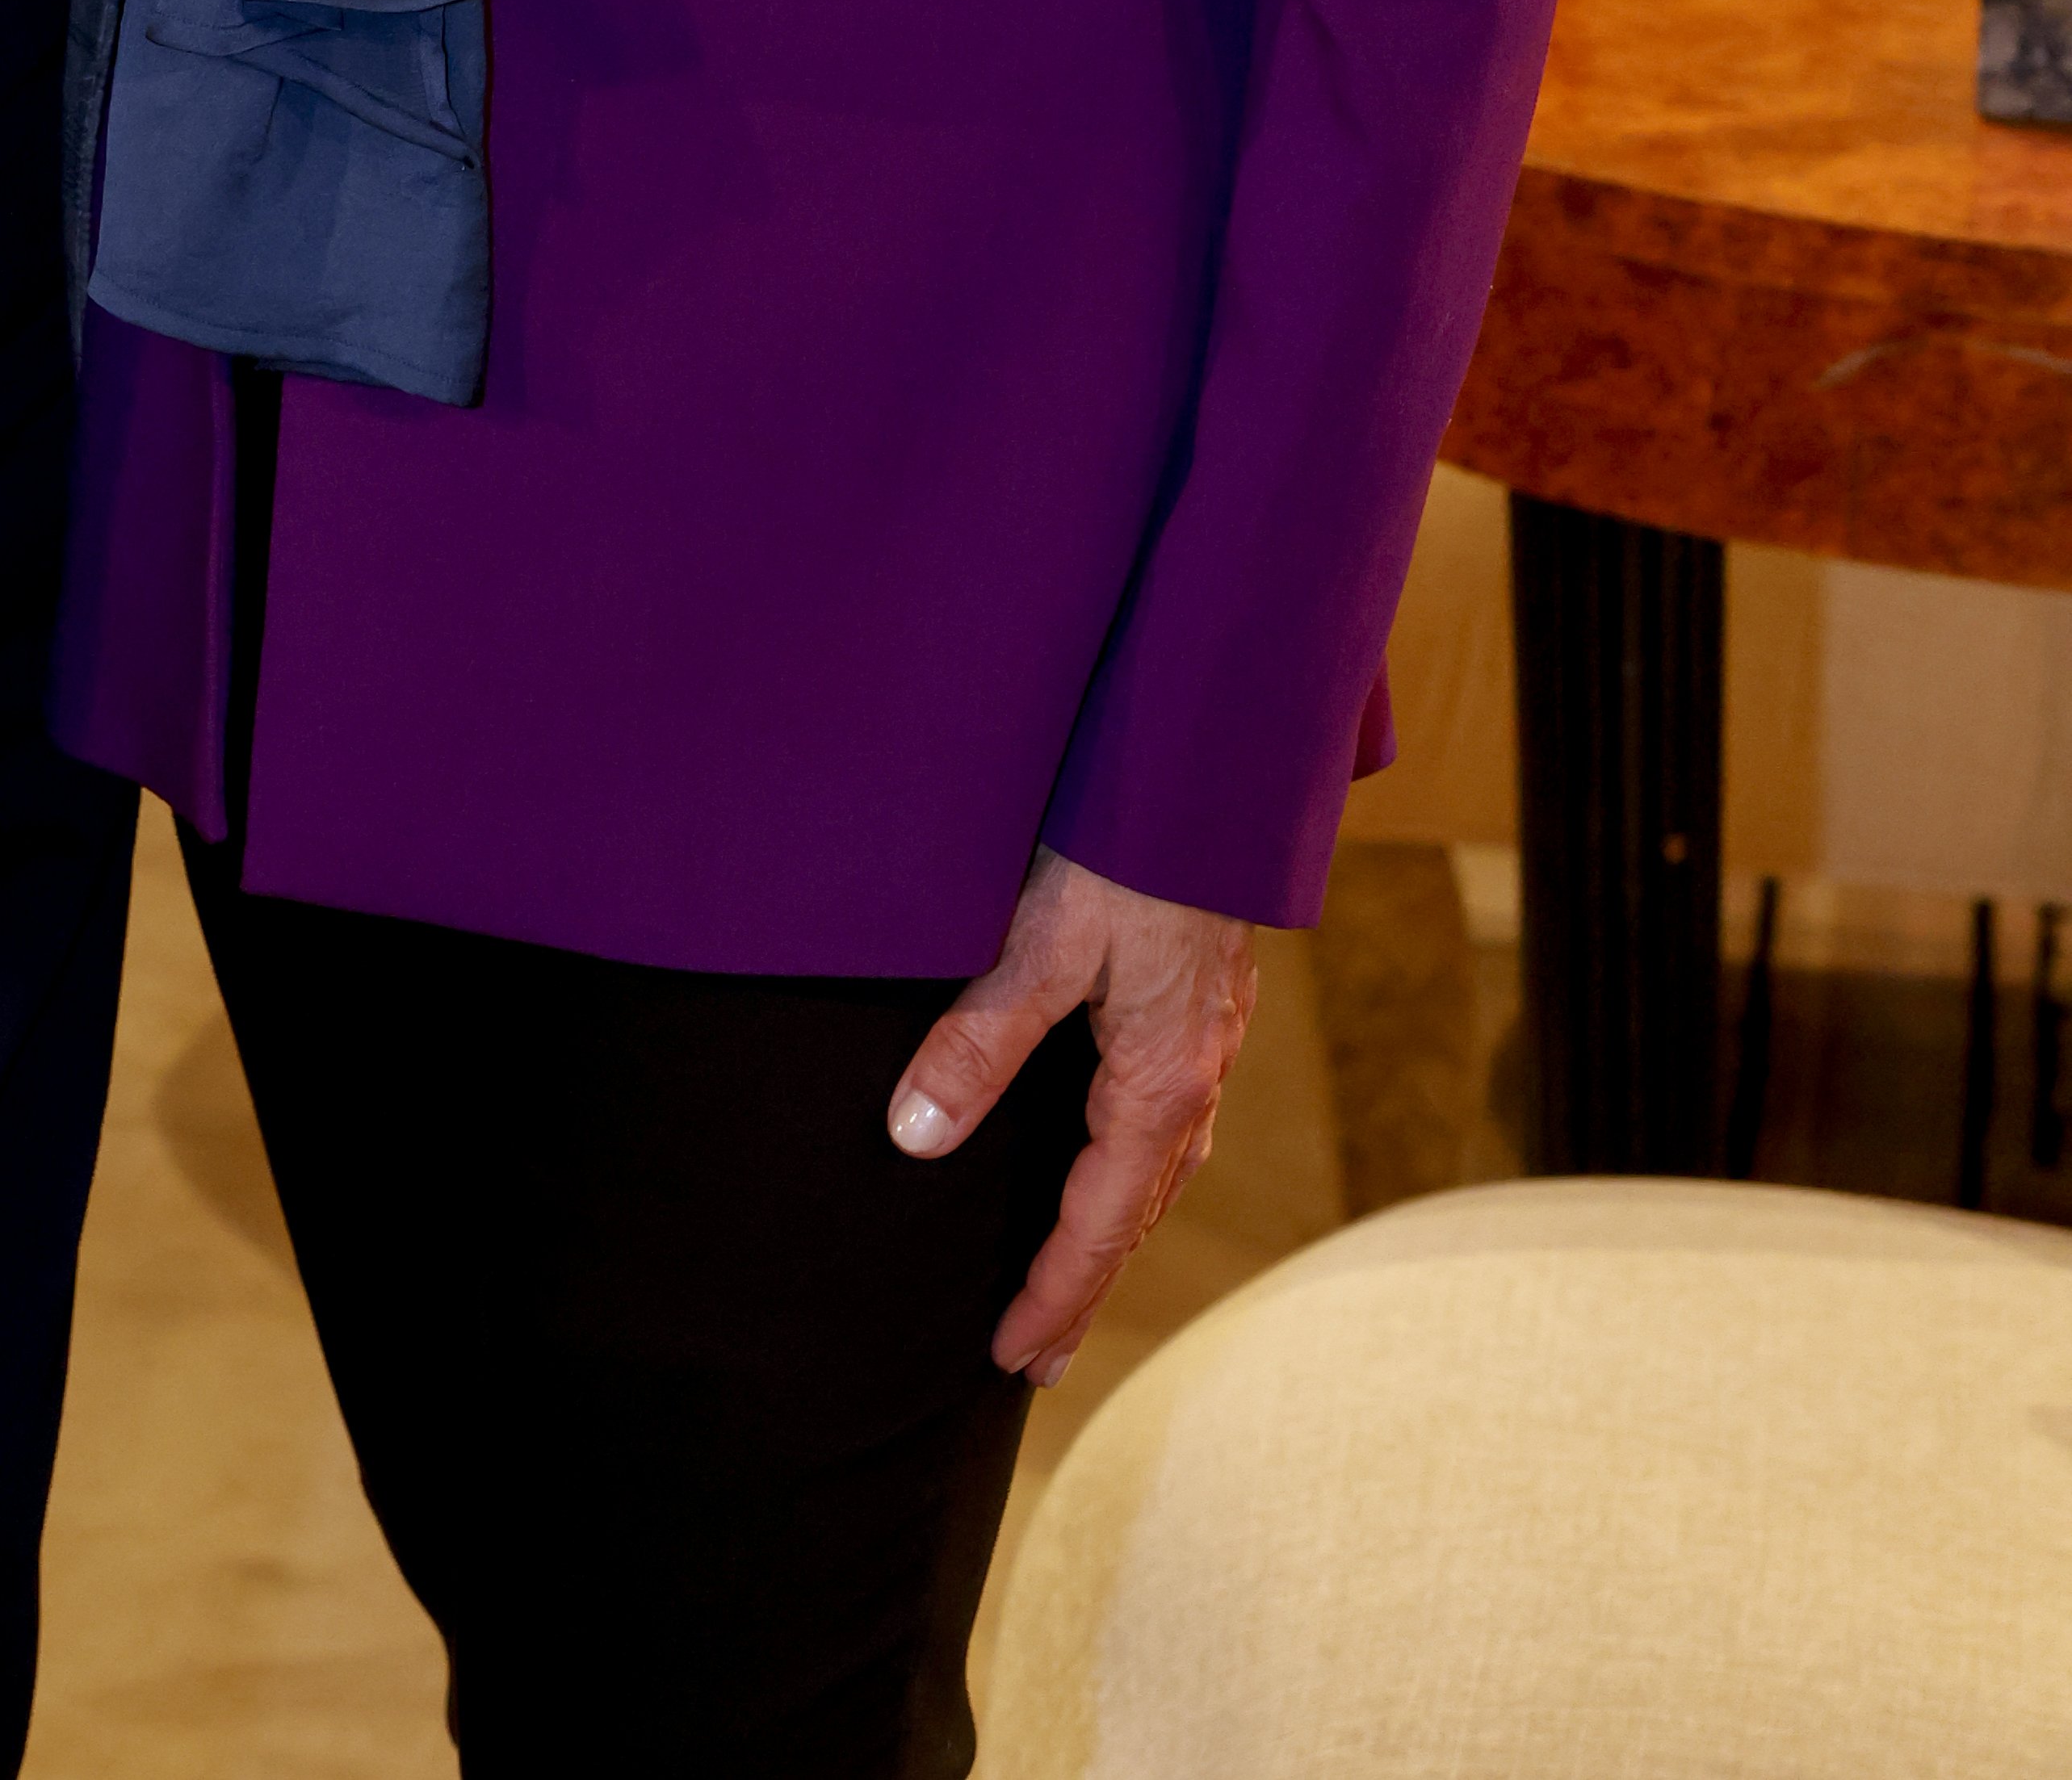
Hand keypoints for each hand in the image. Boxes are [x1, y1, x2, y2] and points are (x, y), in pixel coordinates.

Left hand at [886, 842, 1259, 1380]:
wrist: (1211, 765)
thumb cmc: (1127, 849)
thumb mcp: (1039, 942)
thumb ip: (977, 1041)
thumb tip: (914, 1138)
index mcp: (1159, 1083)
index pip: (1097, 1225)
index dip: (1052, 1297)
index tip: (1008, 1359)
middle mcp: (1197, 1076)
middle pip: (1136, 1214)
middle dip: (1086, 1286)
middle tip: (1039, 1357)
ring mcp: (1209, 1039)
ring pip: (1158, 1166)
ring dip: (1113, 1228)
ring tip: (1072, 1275)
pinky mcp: (1204, 1001)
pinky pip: (1169, 1117)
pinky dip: (1134, 1164)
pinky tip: (1113, 1153)